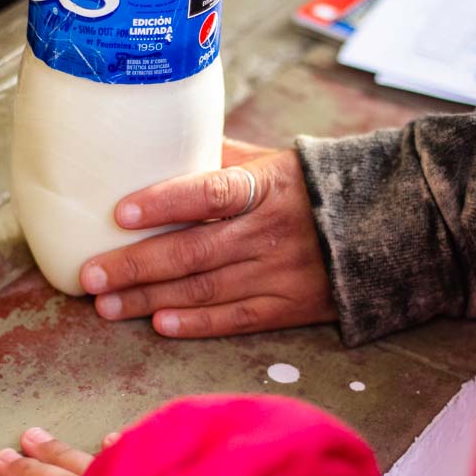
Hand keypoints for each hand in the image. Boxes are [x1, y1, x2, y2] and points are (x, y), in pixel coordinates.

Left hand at [79, 139, 337, 337]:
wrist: (386, 227)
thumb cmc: (312, 188)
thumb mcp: (274, 162)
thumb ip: (221, 161)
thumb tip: (161, 150)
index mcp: (265, 186)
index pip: (208, 191)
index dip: (162, 202)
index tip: (118, 213)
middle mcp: (269, 231)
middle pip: (193, 250)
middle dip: (136, 265)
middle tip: (89, 275)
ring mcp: (280, 273)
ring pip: (205, 289)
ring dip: (151, 299)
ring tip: (106, 305)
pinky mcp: (291, 307)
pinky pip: (237, 319)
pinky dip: (198, 324)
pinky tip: (160, 324)